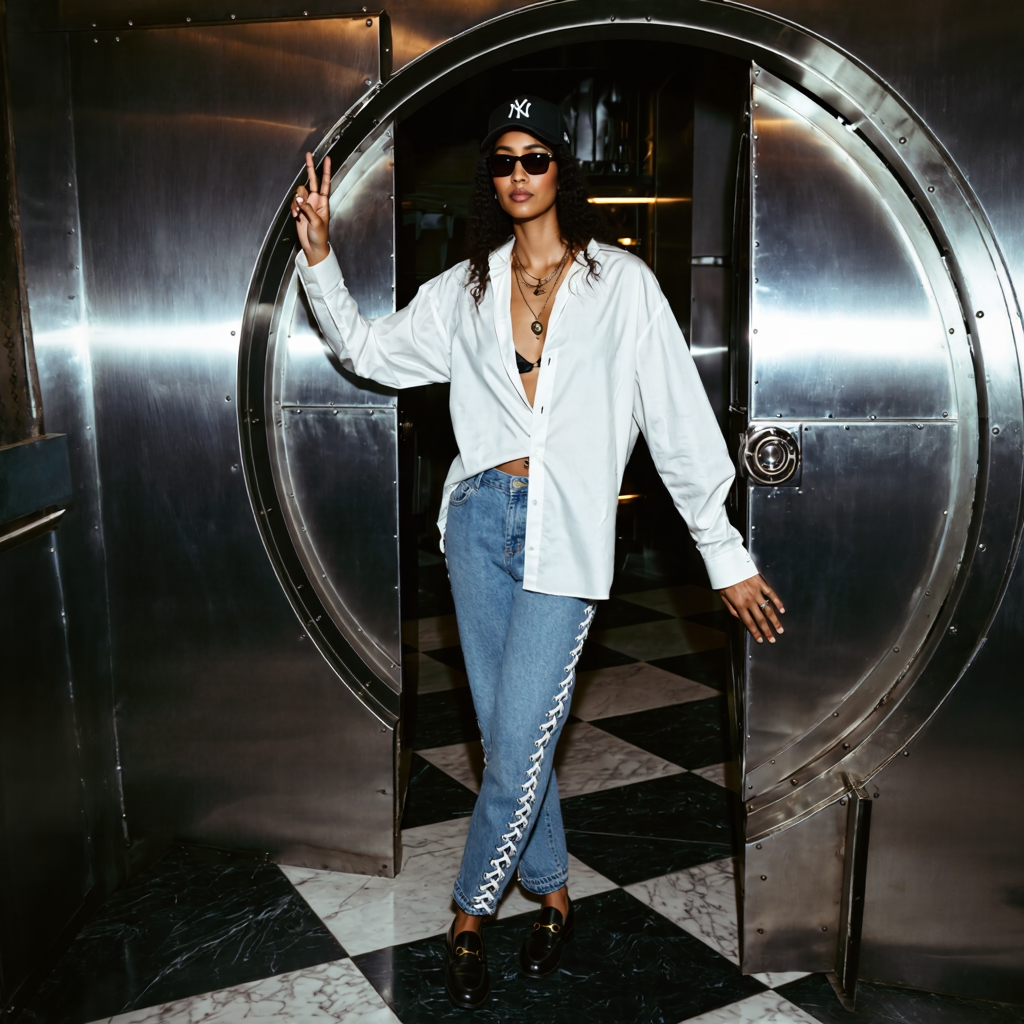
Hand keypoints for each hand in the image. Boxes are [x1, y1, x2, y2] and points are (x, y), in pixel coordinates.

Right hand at [290, 151, 330, 265]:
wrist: (313, 247)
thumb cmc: (320, 237)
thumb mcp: (316, 222)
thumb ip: (308, 208)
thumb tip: (300, 198)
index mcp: (323, 202)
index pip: (325, 183)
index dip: (326, 171)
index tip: (327, 159)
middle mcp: (315, 201)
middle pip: (312, 180)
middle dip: (310, 168)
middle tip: (309, 155)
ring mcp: (307, 205)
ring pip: (299, 193)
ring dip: (296, 201)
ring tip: (299, 213)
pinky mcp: (299, 210)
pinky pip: (294, 203)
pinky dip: (293, 208)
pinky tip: (296, 215)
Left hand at [720, 575, 784, 643]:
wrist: (727, 564)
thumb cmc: (723, 581)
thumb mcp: (723, 597)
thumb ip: (732, 609)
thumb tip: (740, 619)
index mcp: (739, 605)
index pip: (749, 622)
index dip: (755, 632)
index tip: (761, 640)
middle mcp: (750, 601)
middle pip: (760, 619)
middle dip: (767, 630)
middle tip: (773, 639)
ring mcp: (757, 592)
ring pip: (768, 609)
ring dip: (775, 620)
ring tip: (780, 629)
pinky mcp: (761, 584)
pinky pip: (771, 594)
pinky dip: (778, 602)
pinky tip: (782, 610)